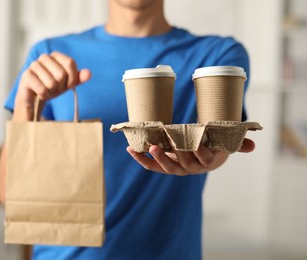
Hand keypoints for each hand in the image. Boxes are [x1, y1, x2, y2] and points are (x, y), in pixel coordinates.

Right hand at [14, 51, 90, 119]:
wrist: (35, 97)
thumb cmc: (52, 87)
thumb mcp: (68, 83)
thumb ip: (79, 78)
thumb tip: (89, 74)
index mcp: (56, 56)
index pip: (70, 63)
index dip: (72, 78)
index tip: (68, 84)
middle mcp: (44, 57)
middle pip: (61, 74)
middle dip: (60, 86)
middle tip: (54, 88)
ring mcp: (33, 65)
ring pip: (51, 83)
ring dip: (51, 92)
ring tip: (46, 90)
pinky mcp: (26, 76)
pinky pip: (42, 89)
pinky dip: (44, 95)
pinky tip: (39, 94)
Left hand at [126, 138, 254, 175]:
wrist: (202, 156)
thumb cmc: (214, 147)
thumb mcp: (226, 145)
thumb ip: (239, 145)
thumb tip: (254, 145)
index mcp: (206, 163)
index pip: (203, 159)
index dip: (199, 151)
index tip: (195, 141)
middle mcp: (190, 168)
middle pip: (182, 163)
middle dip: (174, 153)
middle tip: (167, 142)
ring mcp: (175, 168)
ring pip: (165, 167)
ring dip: (156, 158)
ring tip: (149, 146)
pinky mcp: (163, 166)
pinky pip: (151, 166)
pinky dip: (141, 159)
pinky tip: (131, 149)